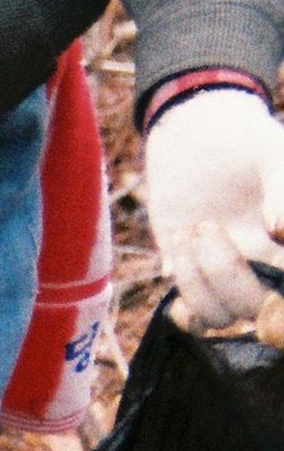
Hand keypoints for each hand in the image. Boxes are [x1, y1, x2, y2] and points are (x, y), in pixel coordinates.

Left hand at [147, 85, 283, 333]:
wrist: (197, 134)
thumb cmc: (247, 140)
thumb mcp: (273, 154)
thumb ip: (283, 189)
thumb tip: (279, 231)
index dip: (276, 286)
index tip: (263, 238)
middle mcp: (264, 266)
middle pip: (257, 308)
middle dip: (230, 277)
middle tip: (208, 225)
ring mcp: (226, 274)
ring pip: (220, 316)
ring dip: (200, 282)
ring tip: (191, 228)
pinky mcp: (189, 272)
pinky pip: (187, 309)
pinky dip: (181, 284)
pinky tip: (177, 242)